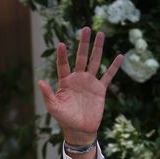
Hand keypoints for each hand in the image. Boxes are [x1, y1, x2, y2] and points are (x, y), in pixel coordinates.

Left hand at [38, 27, 123, 144]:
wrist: (80, 129)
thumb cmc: (65, 119)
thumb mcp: (54, 107)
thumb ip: (48, 94)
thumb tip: (40, 82)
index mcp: (65, 81)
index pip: (63, 65)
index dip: (62, 55)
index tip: (61, 44)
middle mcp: (78, 78)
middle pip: (81, 57)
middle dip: (83, 43)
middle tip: (85, 29)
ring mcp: (90, 82)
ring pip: (95, 61)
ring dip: (98, 48)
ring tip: (100, 34)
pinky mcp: (100, 89)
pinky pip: (108, 75)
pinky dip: (114, 66)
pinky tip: (120, 56)